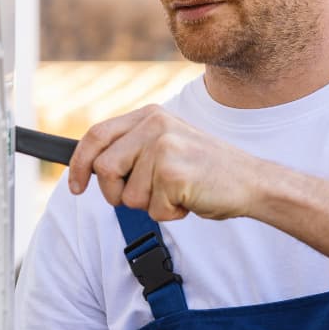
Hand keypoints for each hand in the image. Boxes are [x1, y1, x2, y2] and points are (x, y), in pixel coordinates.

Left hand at [67, 105, 265, 221]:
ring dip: (150, 206)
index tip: (76, 187)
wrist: (252, 181)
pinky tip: (189, 199)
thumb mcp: (166, 145)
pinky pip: (152, 210)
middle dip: (116, 194)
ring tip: (176, 193)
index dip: (79, 164)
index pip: (96, 135)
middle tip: (145, 197)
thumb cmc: (206, 170)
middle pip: (104, 169)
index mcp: (149, 115)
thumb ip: (132, 148)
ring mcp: (163, 147)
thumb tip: (90, 167)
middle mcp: (154, 125)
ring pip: (127, 195)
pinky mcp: (173, 172)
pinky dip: (170, 214)